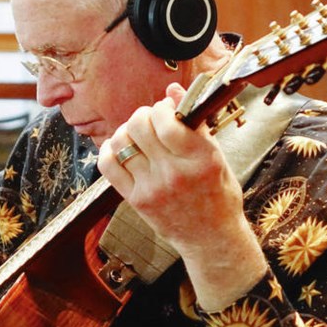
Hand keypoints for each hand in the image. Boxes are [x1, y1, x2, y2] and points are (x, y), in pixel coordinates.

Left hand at [97, 82, 267, 311]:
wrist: (210, 237)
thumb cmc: (218, 194)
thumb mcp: (216, 156)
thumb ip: (194, 123)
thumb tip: (172, 90)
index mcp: (200, 159)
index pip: (166, 121)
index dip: (161, 108)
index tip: (166, 110)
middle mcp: (174, 173)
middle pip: (139, 126)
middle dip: (143, 115)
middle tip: (151, 121)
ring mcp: (152, 188)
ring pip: (120, 142)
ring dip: (126, 131)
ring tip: (137, 136)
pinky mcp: (135, 200)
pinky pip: (108, 165)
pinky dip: (109, 150)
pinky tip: (121, 149)